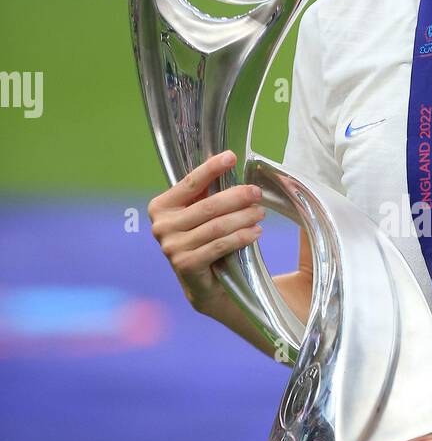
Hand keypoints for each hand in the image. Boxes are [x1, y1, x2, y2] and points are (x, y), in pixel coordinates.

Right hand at [148, 150, 264, 314]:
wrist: (205, 284)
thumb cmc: (204, 240)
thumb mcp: (201, 213)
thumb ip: (207, 191)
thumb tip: (226, 159)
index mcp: (161, 207)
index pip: (190, 183)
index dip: (211, 168)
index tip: (231, 156)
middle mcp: (161, 226)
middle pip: (208, 205)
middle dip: (237, 197)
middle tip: (257, 193)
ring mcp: (171, 247)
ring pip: (216, 226)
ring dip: (243, 217)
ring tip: (260, 213)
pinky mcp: (186, 265)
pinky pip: (220, 245)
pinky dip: (241, 237)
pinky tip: (256, 232)